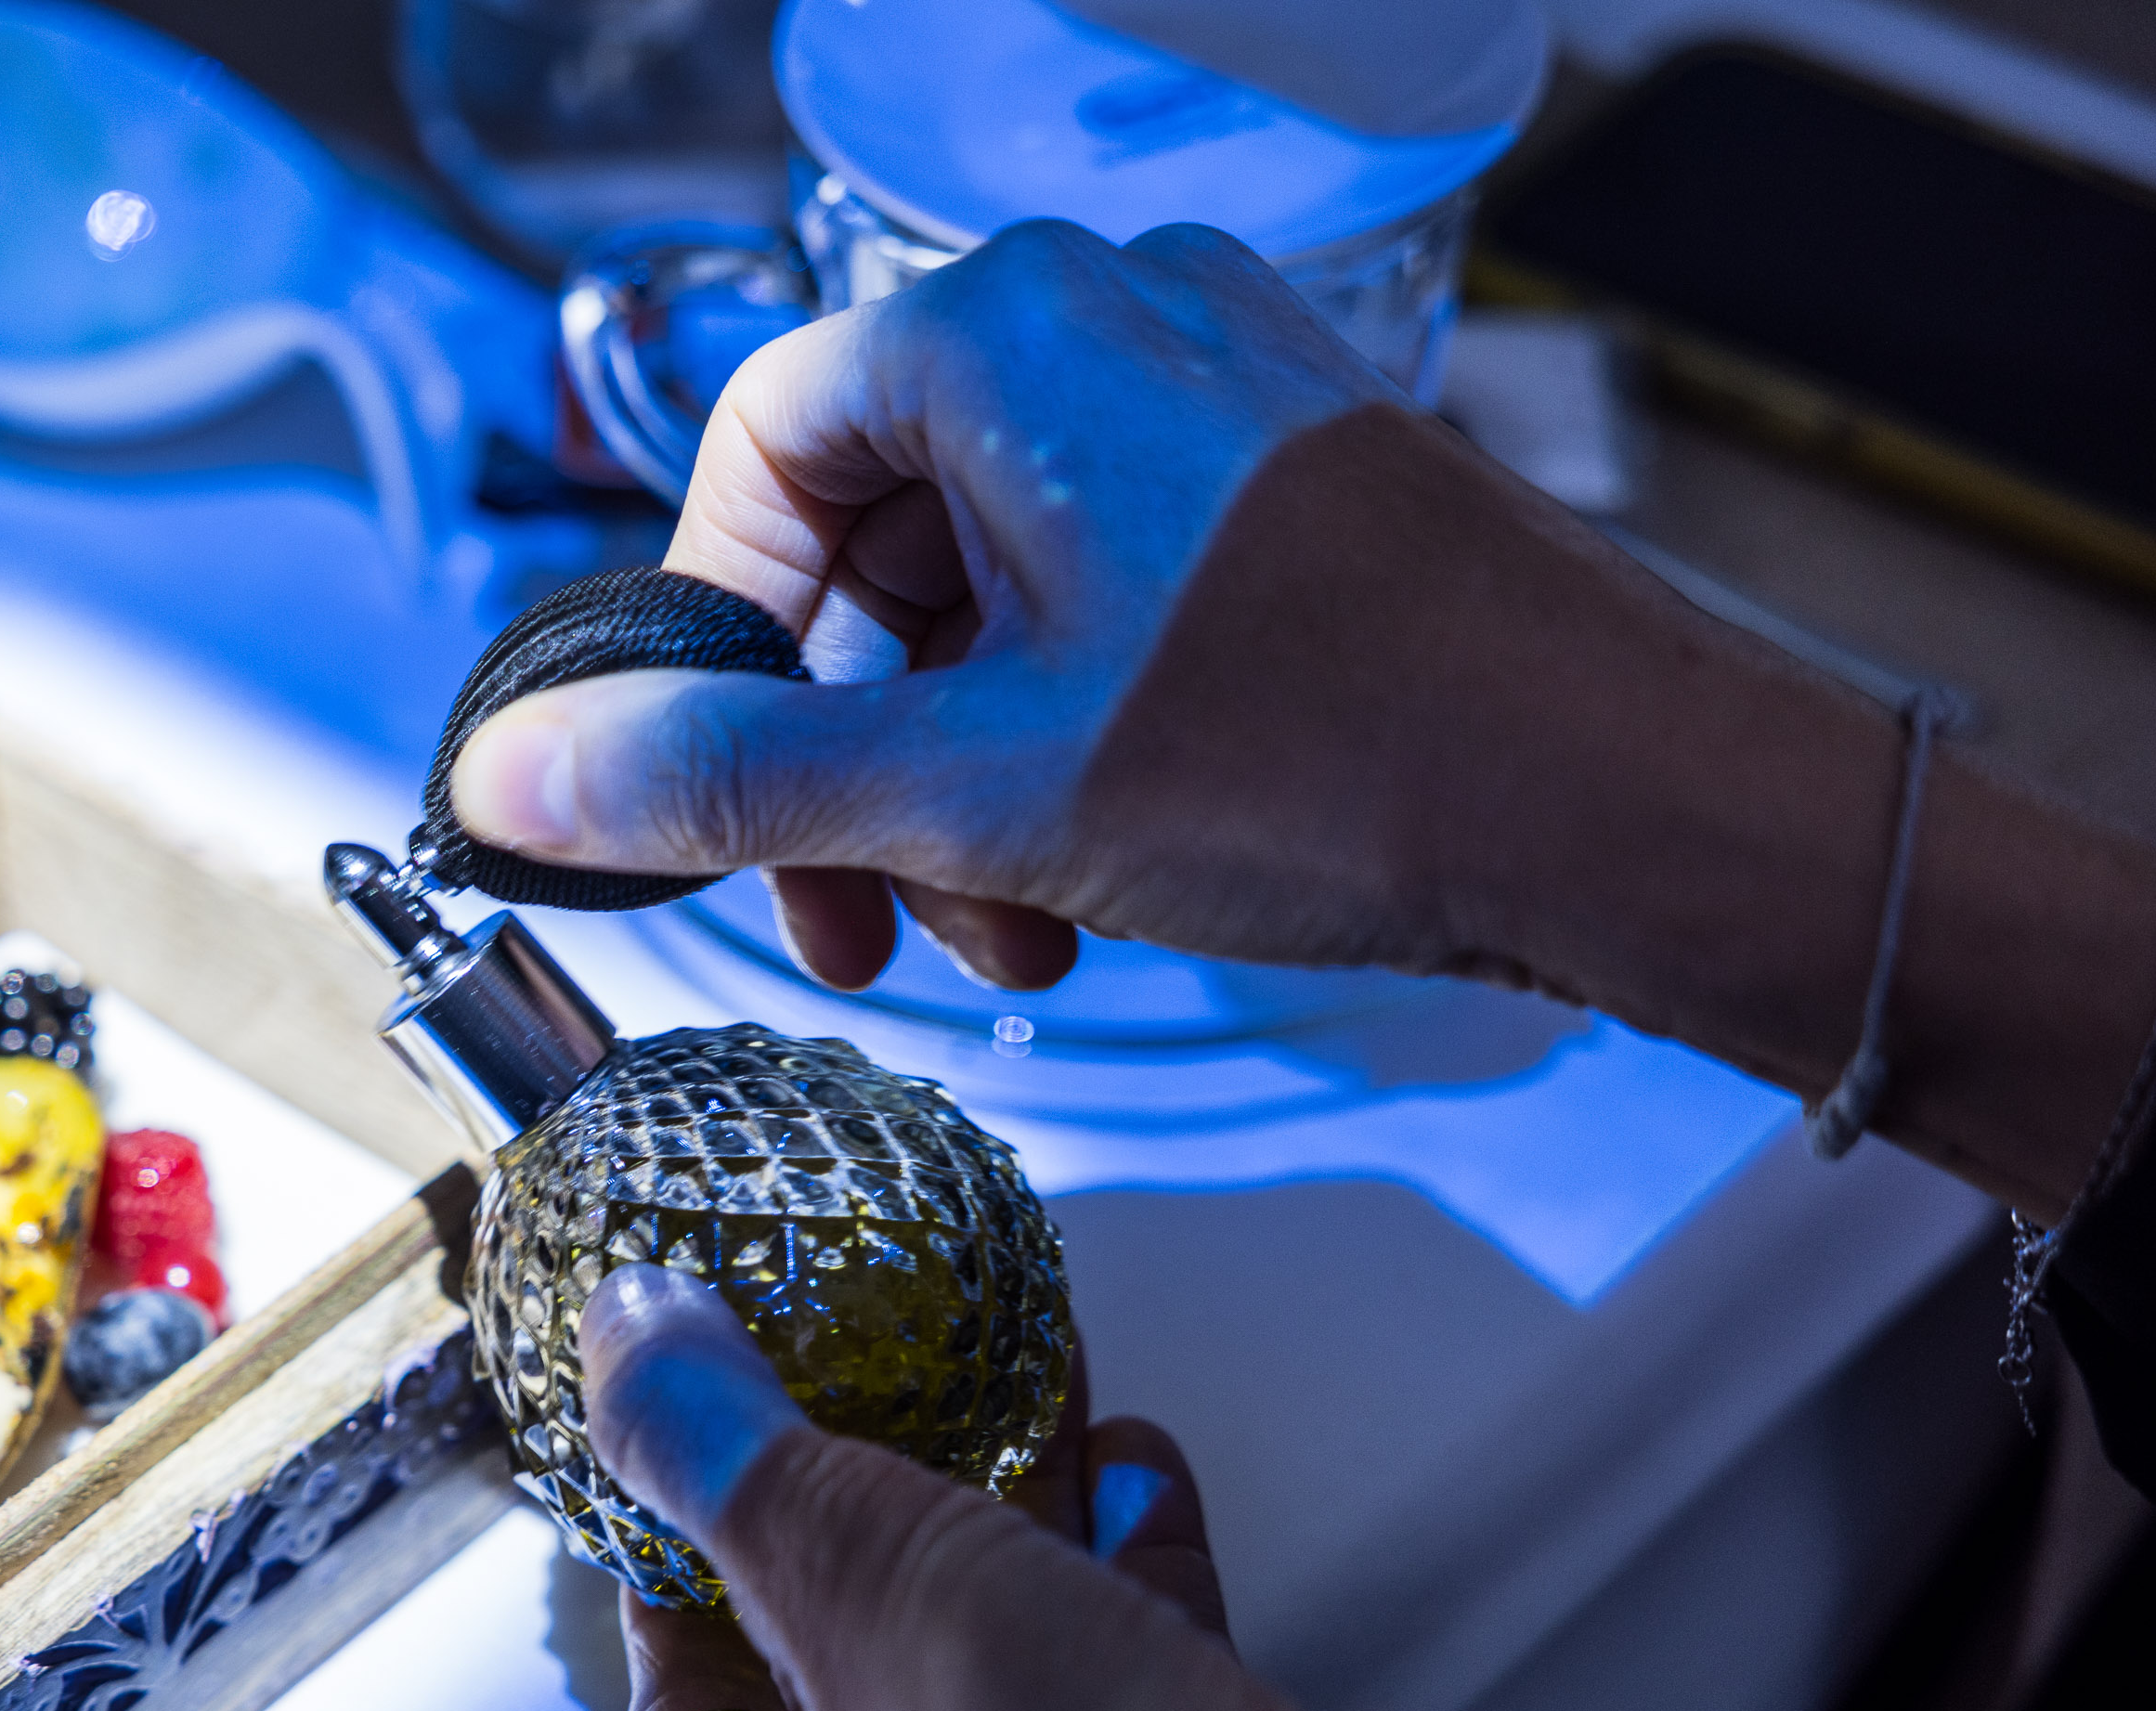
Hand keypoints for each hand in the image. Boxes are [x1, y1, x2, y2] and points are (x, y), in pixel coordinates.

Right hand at [455, 220, 1417, 992]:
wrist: (1637, 806)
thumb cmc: (1349, 757)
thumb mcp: (973, 787)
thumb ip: (724, 780)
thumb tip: (519, 778)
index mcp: (1016, 334)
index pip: (757, 451)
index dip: (710, 640)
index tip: (716, 789)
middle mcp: (1113, 329)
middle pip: (869, 537)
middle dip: (843, 757)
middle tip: (852, 915)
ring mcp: (1209, 405)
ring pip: (980, 594)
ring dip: (948, 785)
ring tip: (997, 936)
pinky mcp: (1278, 496)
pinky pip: (1090, 605)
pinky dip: (1051, 747)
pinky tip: (1082, 889)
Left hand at [589, 1255, 1280, 1710]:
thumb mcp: (846, 1570)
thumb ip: (731, 1446)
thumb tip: (624, 1327)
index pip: (672, 1681)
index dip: (689, 1521)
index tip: (717, 1386)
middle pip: (838, 1658)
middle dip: (870, 1485)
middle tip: (877, 1336)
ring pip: (995, 1659)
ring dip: (1011, 1504)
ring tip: (1017, 1353)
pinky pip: (1125, 1683)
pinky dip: (1124, 1566)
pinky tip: (1132, 1450)